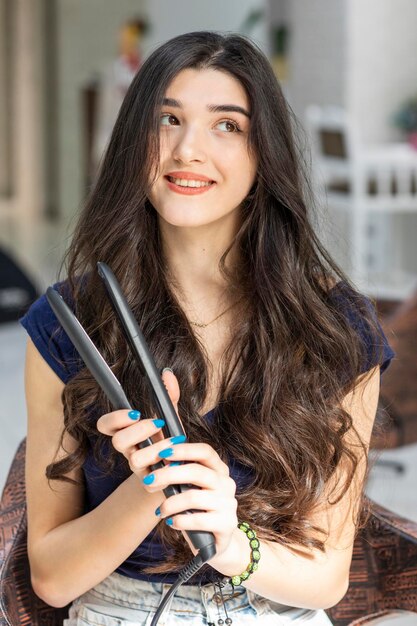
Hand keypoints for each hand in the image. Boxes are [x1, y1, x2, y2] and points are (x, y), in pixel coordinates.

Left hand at [97, 370, 238, 561]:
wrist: (215, 540)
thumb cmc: (193, 497)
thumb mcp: (180, 464)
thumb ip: (172, 425)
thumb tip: (166, 374)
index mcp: (214, 465)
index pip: (202, 451)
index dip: (182, 451)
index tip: (162, 453)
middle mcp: (225, 481)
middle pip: (199, 472)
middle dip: (170, 474)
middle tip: (145, 480)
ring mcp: (227, 505)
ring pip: (200, 498)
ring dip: (174, 501)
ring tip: (157, 507)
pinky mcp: (224, 528)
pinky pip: (204, 522)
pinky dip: (184, 521)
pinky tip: (170, 522)